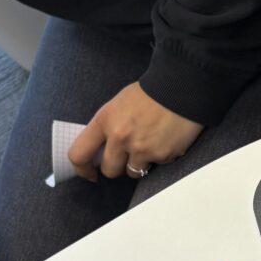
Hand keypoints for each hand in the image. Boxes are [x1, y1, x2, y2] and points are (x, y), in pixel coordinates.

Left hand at [69, 82, 203, 180]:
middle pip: (109, 170)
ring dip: (139, 164)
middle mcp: (120, 138)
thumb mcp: (118, 105)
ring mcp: (141, 149)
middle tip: (127, 155)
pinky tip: (165, 139)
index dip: (82, 169)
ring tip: (149, 144)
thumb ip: (108, 127)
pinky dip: (160, 156)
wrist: (181, 86)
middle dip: (117, 166)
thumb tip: (102, 150)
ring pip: (133, 172)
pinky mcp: (162, 155)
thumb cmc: (150, 93)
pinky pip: (156, 166)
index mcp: (105, 121)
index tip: (89, 173)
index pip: (79, 154)